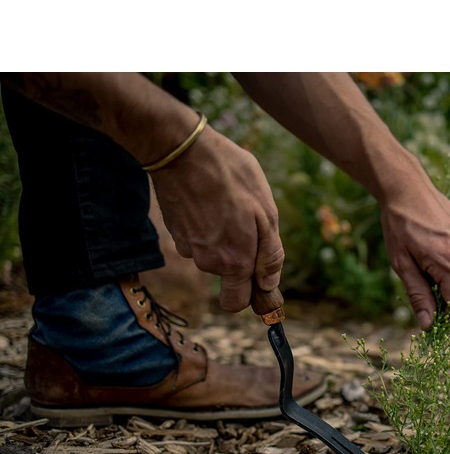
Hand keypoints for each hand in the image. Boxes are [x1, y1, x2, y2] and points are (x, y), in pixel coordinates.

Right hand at [149, 126, 283, 311]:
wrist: (182, 150)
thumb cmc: (232, 177)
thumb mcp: (267, 213)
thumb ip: (270, 255)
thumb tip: (268, 285)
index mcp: (234, 262)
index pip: (236, 303)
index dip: (249, 295)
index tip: (257, 279)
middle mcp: (208, 262)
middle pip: (228, 274)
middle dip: (240, 256)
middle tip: (247, 222)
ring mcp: (188, 247)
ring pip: (213, 253)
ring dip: (224, 235)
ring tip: (228, 203)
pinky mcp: (175, 231)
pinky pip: (198, 237)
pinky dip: (206, 224)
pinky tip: (209, 199)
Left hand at [380, 188, 449, 328]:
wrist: (407, 189)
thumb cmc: (399, 227)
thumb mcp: (401, 264)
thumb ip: (418, 295)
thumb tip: (428, 325)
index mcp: (448, 262)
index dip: (449, 316)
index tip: (433, 315)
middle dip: (445, 294)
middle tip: (421, 279)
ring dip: (449, 277)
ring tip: (427, 258)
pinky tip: (437, 246)